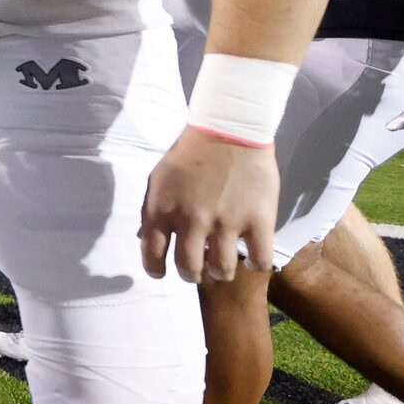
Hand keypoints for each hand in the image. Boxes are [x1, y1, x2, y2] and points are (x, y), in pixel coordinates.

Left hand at [139, 129, 279, 281]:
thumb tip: (145, 240)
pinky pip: (259, 259)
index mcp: (162, 210)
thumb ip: (152, 211)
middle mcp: (191, 221)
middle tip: (198, 270)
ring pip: (222, 270)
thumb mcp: (159, 179)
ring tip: (223, 265)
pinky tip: (253, 258)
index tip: (162, 272)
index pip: (152, 255)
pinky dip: (256, 264)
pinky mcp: (258, 220)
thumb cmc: (189, 153)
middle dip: (191, 274)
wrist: (228, 129)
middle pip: (188, 269)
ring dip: (221, 272)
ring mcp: (225, 222)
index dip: (156, 270)